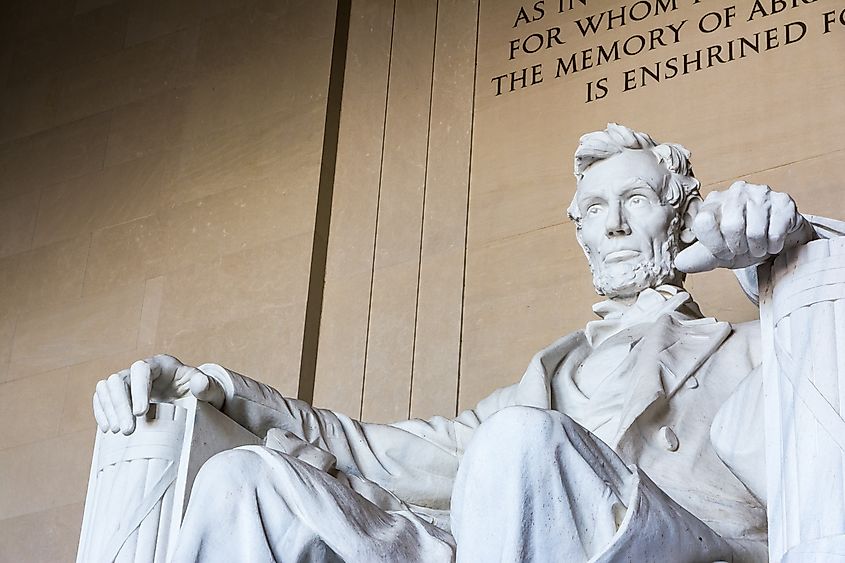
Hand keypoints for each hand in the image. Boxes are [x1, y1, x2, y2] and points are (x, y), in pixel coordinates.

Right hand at [92, 354, 225, 434]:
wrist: (196, 402)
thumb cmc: (203, 394)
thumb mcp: (212, 390)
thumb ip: (208, 387)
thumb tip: (199, 383)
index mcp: (162, 364)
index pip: (141, 369)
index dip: (138, 389)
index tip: (141, 413)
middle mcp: (141, 370)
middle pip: (119, 379)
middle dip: (120, 405)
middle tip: (128, 430)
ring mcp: (129, 382)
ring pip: (107, 388)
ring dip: (109, 409)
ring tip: (118, 431)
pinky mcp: (121, 396)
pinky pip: (102, 398)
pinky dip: (102, 412)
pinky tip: (108, 429)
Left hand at [675, 181, 814, 273]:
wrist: (774, 239)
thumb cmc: (742, 243)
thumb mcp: (717, 252)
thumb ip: (698, 257)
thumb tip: (680, 263)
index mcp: (713, 202)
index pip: (703, 222)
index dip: (714, 245)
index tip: (723, 252)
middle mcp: (735, 192)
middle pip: (731, 226)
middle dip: (738, 247)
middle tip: (743, 250)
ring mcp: (761, 193)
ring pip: (755, 231)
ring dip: (757, 249)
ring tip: (757, 247)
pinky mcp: (783, 201)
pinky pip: (776, 232)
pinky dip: (773, 246)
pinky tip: (771, 243)